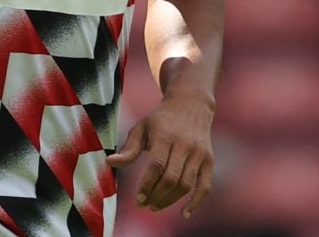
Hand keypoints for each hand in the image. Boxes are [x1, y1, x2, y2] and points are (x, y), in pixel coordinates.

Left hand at [106, 92, 214, 218]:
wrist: (191, 104)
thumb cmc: (161, 119)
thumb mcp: (142, 127)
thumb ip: (129, 148)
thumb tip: (109, 163)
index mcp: (166, 135)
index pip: (157, 166)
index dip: (147, 185)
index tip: (138, 199)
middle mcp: (185, 144)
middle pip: (171, 178)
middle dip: (156, 196)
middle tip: (144, 205)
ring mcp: (199, 153)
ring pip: (186, 185)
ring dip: (170, 200)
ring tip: (155, 206)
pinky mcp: (209, 160)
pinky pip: (204, 186)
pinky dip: (196, 202)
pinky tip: (184, 213)